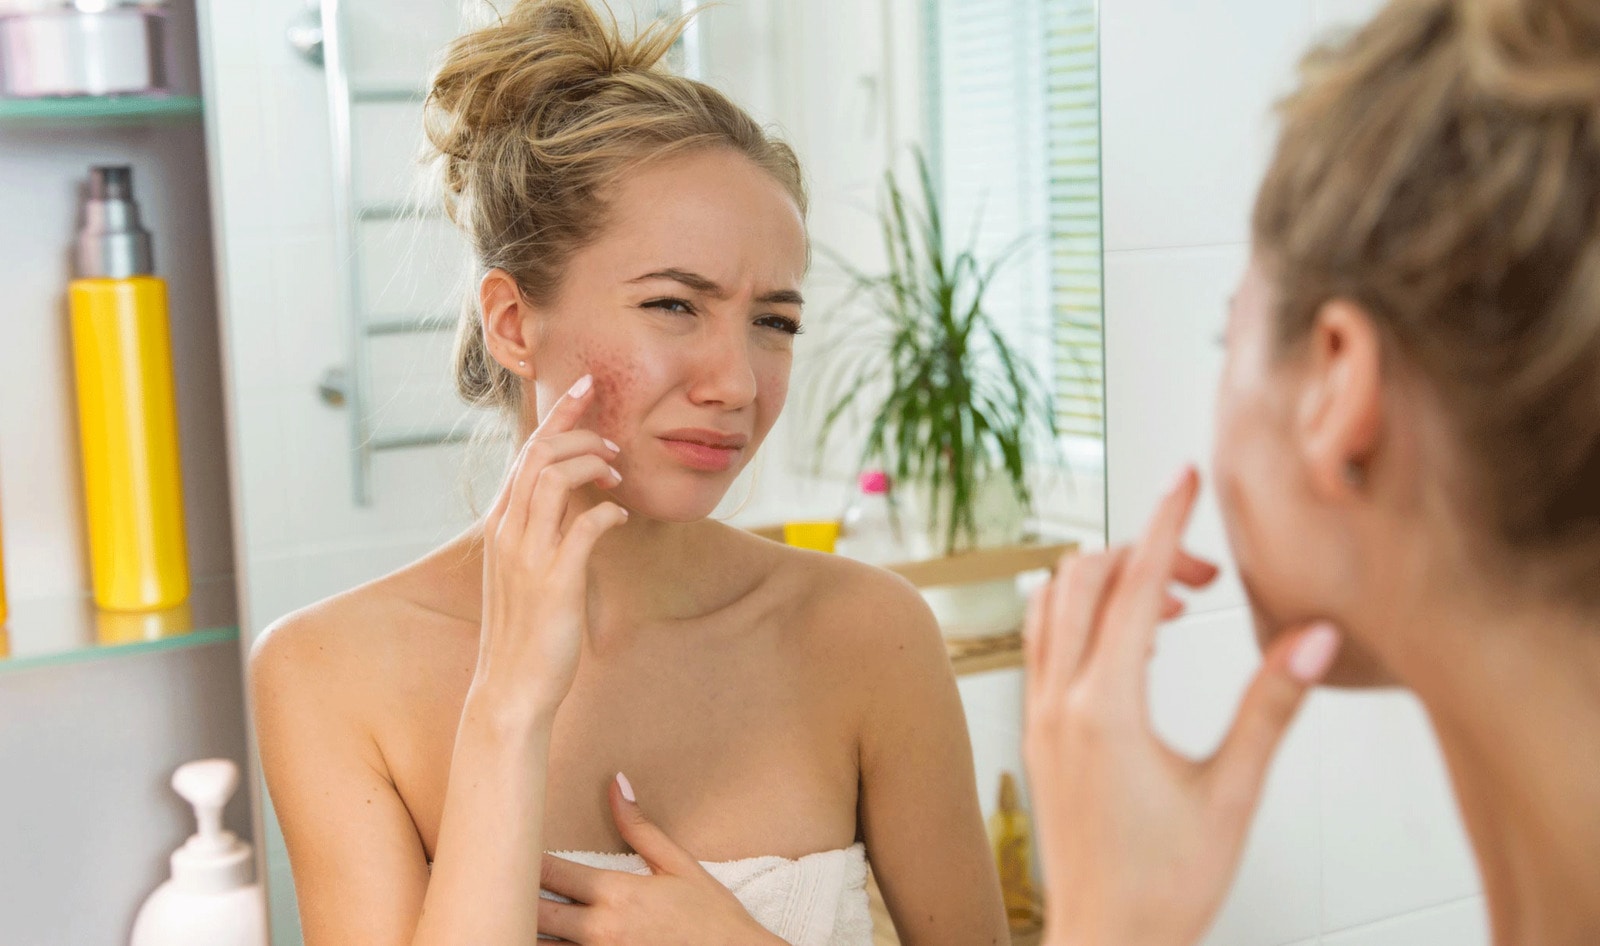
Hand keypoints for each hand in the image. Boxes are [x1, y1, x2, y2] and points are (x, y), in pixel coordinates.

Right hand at [473, 373, 628, 721]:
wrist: (510, 689)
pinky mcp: (554, 582)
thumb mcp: (530, 568)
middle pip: (538, 453)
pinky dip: (606, 513)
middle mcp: (508, 533)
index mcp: (501, 525)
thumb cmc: (526, 629)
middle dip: (578, 429)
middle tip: (612, 437)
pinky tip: (620, 517)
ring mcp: (528, 556)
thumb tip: (582, 499)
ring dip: (591, 463)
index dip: (557, 415)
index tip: (585, 387)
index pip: (526, 452)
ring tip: (616, 471)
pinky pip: (584, 528)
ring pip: (553, 478)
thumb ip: (548, 529)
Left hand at [537, 775, 783, 945]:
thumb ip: (639, 828)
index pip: (550, 871)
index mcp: (616, 894)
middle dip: (515, 895)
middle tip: (505, 881)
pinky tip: (547, 938)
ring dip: (527, 928)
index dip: (526, 859)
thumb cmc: (710, 916)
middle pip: (533, 911)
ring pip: (539, 945)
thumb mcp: (678, 866)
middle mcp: (599, 930)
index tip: (514, 847)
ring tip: (516, 913)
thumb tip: (617, 783)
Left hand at [1023, 466, 1341, 945]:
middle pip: (1085, 578)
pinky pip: (1042, 641)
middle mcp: (1058, 701)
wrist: (1105, 941)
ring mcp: (1037, 715)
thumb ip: (1271, 707)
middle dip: (1145, 551)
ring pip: (1053, 604)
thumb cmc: (1165, 885)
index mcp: (1105, 708)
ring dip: (1107, 580)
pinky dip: (1080, 613)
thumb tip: (1315, 634)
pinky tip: (1129, 638)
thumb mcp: (1232, 793)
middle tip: (1207, 574)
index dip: (1168, 521)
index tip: (1187, 477)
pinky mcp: (1034, 732)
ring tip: (1172, 603)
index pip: (1134, 583)